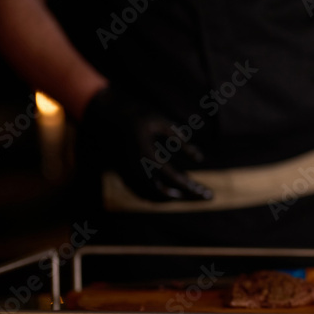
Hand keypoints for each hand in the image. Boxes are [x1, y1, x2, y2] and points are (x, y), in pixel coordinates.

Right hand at [79, 88, 212, 201]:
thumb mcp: (162, 123)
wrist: (106, 115)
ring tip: (191, 194)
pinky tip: (172, 190)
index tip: (208, 194)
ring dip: (171, 198)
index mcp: (147, 157)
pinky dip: (157, 195)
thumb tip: (200, 158)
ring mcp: (127, 174)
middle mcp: (136, 170)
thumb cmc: (137, 116)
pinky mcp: (123, 174)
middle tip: (204, 196)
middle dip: (185, 197)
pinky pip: (141, 192)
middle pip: (164, 194)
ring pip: (151, 196)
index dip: (192, 189)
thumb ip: (181, 142)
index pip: (174, 180)